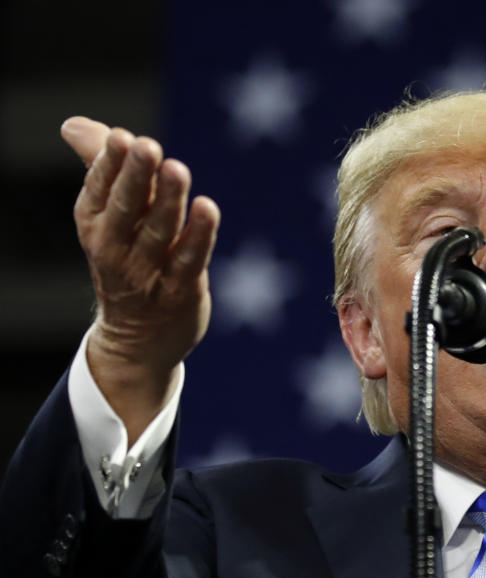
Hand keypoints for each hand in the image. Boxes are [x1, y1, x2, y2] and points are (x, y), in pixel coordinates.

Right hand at [61, 117, 219, 443]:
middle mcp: (116, 248)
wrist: (138, 339)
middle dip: (136, 177)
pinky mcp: (181, 290)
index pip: (100, 190)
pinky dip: (198, 235)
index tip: (121, 137)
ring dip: (169, 201)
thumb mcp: (108, 216)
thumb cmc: (127, 259)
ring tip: (177, 169)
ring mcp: (149, 272)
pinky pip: (190, 260)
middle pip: (127, 208)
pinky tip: (207, 208)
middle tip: (146, 145)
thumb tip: (73, 124)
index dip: (109, 164)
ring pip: (159, 232)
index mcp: (95, 224)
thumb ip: (100, 167)